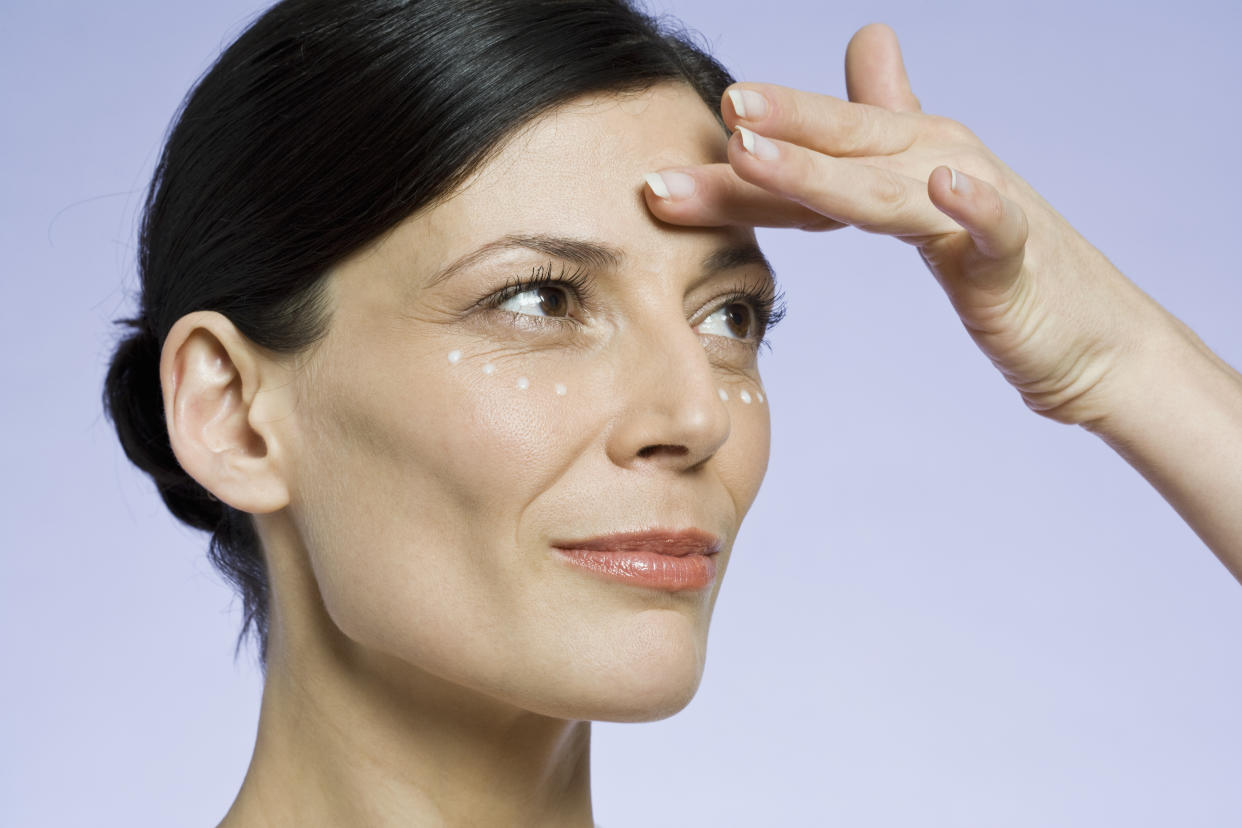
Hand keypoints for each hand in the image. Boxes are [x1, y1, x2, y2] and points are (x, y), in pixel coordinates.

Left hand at [644, 23, 1185, 427]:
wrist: (1092, 339)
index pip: (806, 159)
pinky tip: (944, 188)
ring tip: (754, 150)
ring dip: (820, 164)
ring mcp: (975, 206)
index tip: (659, 163)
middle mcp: (934, 164)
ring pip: (886, 182)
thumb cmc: (997, 271)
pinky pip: (991, 225)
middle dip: (770, 132)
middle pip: (837, 149)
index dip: (741, 158)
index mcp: (900, 163)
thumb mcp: (923, 202)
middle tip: (711, 113)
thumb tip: (865, 46)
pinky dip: (972, 207)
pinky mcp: (1014, 257)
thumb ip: (871, 146)